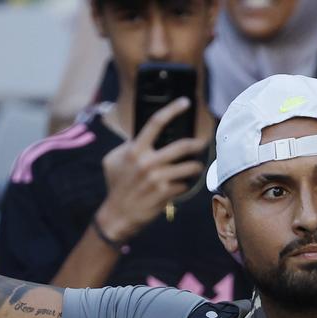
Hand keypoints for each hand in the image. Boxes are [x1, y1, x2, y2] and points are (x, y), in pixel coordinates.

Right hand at [95, 98, 207, 242]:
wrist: (118, 215)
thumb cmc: (116, 185)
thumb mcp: (113, 161)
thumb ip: (128, 146)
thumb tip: (141, 136)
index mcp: (134, 150)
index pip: (156, 122)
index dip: (173, 109)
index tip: (185, 102)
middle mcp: (147, 162)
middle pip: (182, 145)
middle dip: (197, 143)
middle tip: (203, 143)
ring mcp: (158, 179)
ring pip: (189, 167)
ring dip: (195, 166)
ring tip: (195, 166)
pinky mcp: (165, 194)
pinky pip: (184, 184)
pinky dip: (185, 184)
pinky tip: (181, 185)